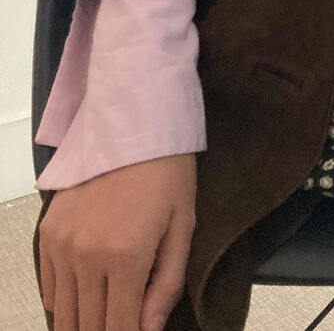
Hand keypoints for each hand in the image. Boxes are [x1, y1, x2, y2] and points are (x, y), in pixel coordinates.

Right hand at [38, 153, 196, 330]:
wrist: (133, 124)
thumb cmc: (166, 171)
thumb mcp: (183, 226)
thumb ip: (166, 285)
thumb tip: (149, 330)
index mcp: (126, 257)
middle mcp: (86, 256)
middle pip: (88, 328)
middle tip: (126, 320)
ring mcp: (62, 245)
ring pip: (63, 315)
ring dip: (85, 322)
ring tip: (107, 311)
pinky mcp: (47, 233)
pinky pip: (48, 290)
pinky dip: (65, 302)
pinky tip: (87, 294)